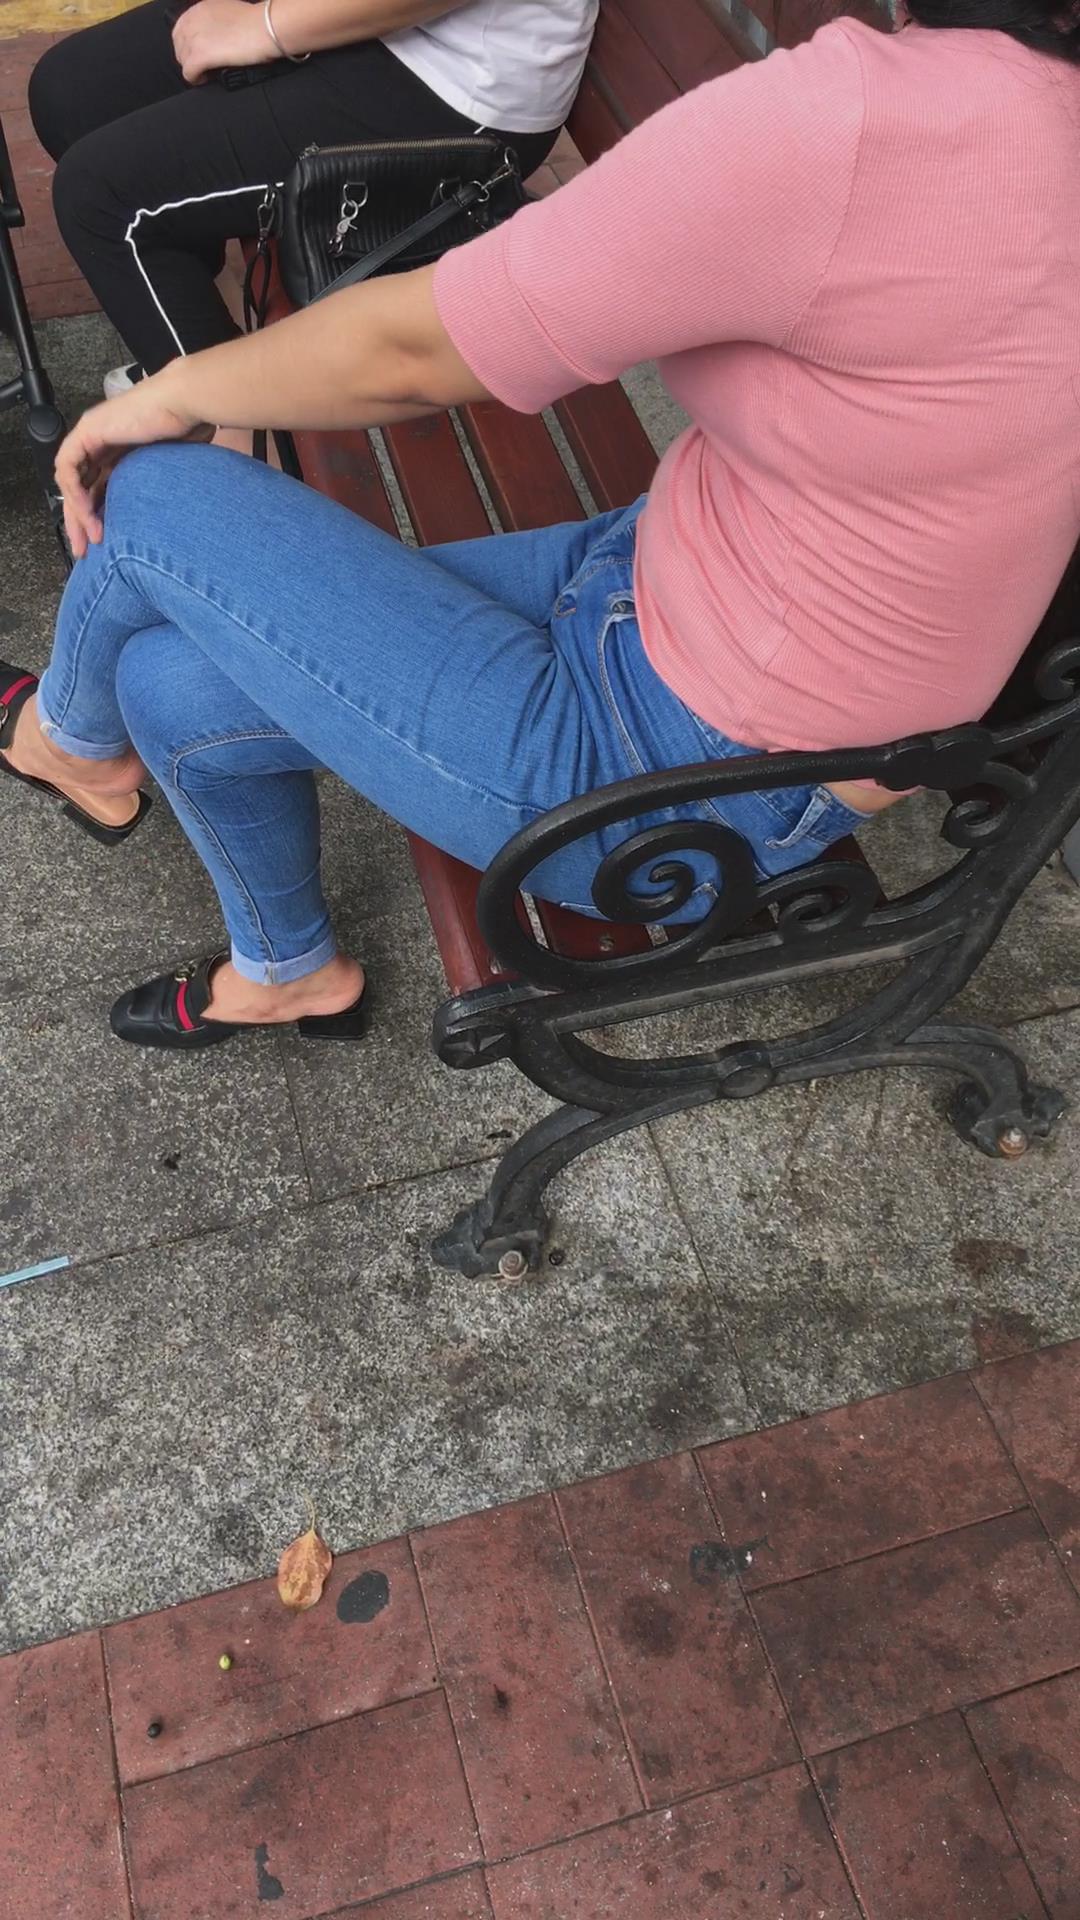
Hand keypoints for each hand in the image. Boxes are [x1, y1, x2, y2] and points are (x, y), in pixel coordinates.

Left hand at [56, 381, 212, 558]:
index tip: (103, 540)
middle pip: (81, 488)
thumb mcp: (172, 470)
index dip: (96, 516)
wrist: (185, 403)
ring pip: (70, 481)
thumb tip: (172, 516)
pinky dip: (74, 493)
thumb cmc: (189, 427)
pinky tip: (87, 513)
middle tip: (85, 550)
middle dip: (81, 522)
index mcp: (121, 452)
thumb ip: (161, 488)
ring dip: (76, 513)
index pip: (98, 488)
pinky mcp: (88, 431)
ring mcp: (93, 435)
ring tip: (89, 538)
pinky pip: (68, 468)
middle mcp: (103, 444)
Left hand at [172, 0, 273, 82]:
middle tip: (203, 66)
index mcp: (200, 8)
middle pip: (179, 45)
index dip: (190, 43)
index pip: (182, 28)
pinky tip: (205, 79)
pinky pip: (188, 73)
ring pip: (182, 59)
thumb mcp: (230, 11)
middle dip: (188, 57)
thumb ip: (218, 20)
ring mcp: (195, 38)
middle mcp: (193, 20)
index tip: (200, 52)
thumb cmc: (257, 21)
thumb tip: (219, 34)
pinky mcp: (200, 55)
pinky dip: (196, 79)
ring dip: (193, 68)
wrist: (265, 27)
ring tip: (206, 73)